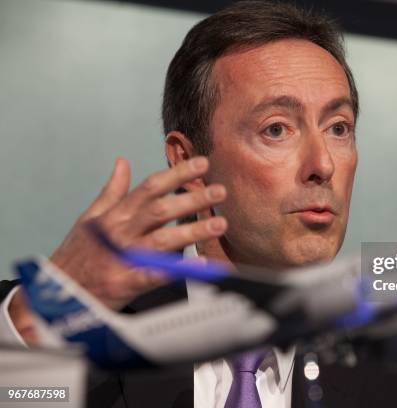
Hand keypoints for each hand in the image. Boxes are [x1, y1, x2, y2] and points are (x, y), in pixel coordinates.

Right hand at [48, 156, 226, 309]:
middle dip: (192, 199)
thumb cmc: (78, 254)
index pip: (151, 187)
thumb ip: (112, 191)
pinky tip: (200, 264)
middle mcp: (121, 231)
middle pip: (161, 210)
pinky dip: (178, 269)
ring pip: (164, 239)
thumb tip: (123, 162)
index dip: (177, 174)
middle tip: (219, 190)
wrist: (57, 294)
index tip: (201, 163)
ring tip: (219, 223)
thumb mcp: (90, 218)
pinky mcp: (126, 283)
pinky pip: (157, 275)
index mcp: (115, 214)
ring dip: (193, 230)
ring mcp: (124, 257)